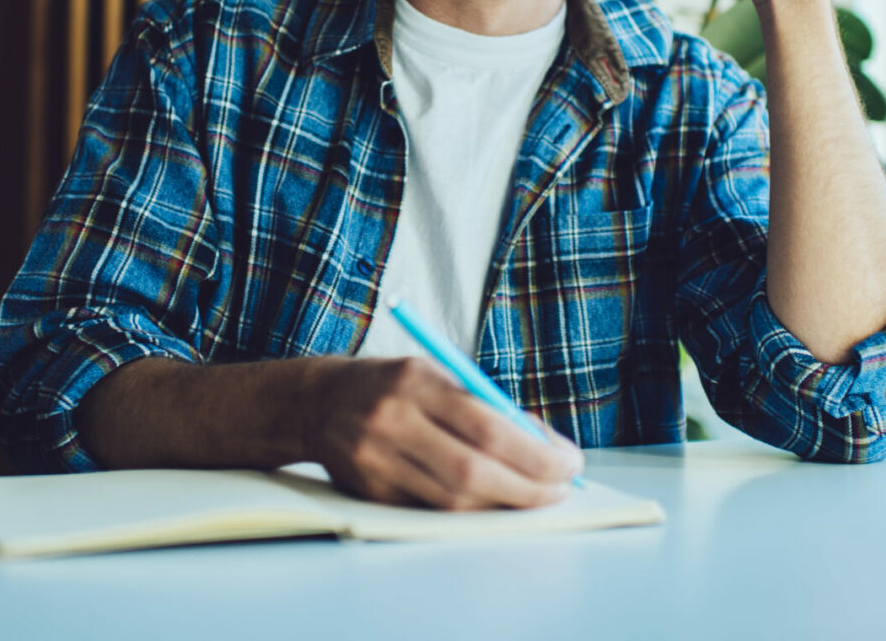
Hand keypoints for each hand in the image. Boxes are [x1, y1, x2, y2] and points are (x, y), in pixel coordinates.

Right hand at [304, 356, 584, 509]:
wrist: (317, 402)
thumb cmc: (394, 385)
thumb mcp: (437, 374)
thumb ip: (486, 405)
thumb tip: (546, 447)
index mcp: (415, 382)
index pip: (486, 426)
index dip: (534, 453)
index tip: (568, 462)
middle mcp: (393, 421)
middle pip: (472, 471)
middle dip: (528, 487)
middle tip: (561, 489)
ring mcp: (377, 461)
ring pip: (453, 500)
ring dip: (504, 505)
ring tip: (536, 498)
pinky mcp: (370, 492)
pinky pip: (432, 511)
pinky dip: (471, 512)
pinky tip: (495, 504)